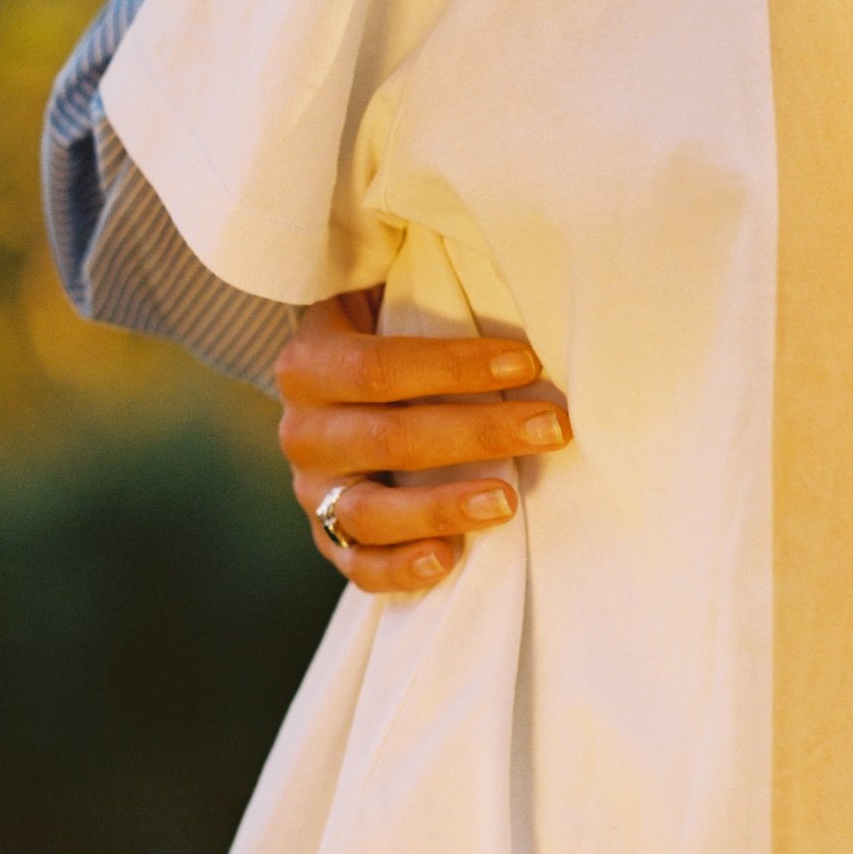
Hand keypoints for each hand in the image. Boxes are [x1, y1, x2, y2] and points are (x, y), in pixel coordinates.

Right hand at [276, 291, 572, 595]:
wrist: (333, 387)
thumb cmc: (385, 334)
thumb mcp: (386, 298)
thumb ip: (426, 294)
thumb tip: (515, 283)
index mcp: (310, 363)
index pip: (379, 369)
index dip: (454, 367)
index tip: (527, 363)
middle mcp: (301, 430)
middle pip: (387, 440)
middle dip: (478, 434)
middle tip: (551, 429)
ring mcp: (310, 489)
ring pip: (367, 512)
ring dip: (441, 509)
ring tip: (507, 503)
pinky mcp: (328, 536)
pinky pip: (358, 565)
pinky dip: (399, 570)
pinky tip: (448, 560)